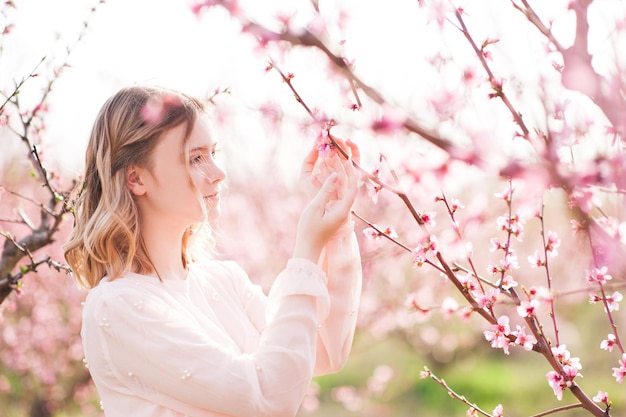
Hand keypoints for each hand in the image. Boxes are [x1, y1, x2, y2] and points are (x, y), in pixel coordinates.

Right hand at [293, 141, 358, 262]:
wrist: (308, 248)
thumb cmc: (309, 230)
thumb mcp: (315, 208)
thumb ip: (326, 191)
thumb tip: (335, 175)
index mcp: (343, 210)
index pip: (352, 187)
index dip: (351, 172)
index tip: (347, 159)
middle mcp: (345, 210)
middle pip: (349, 187)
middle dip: (346, 171)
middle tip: (340, 156)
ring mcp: (340, 212)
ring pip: (343, 190)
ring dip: (339, 176)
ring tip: (333, 162)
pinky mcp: (334, 213)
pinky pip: (337, 195)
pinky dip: (334, 184)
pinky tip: (327, 175)